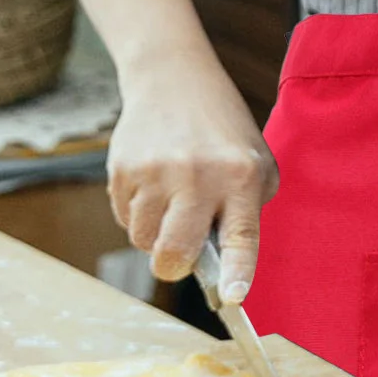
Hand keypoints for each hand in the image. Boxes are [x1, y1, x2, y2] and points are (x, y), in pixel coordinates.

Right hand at [108, 59, 277, 302]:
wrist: (172, 79)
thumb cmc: (220, 133)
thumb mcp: (254, 163)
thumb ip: (245, 213)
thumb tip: (224, 268)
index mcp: (240, 177)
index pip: (241, 236)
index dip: (237, 272)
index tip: (233, 298)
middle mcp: (198, 174)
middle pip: (175, 252)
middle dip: (174, 266)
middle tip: (179, 255)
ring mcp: (156, 171)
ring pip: (143, 241)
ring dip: (154, 235)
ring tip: (169, 202)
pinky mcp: (122, 168)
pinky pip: (123, 219)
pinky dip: (137, 213)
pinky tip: (151, 184)